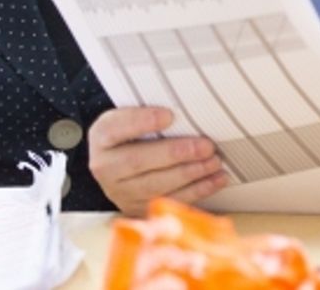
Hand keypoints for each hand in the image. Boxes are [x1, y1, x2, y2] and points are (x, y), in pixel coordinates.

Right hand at [88, 106, 227, 215]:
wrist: (121, 163)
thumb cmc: (135, 132)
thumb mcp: (132, 116)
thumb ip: (150, 112)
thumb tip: (184, 111)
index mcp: (102, 137)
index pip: (116, 128)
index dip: (142, 122)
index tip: (169, 116)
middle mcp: (105, 168)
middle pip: (138, 162)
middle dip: (176, 154)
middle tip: (206, 146)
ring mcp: (120, 193)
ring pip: (155, 186)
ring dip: (190, 174)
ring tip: (214, 162)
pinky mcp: (138, 208)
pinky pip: (169, 202)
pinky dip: (197, 191)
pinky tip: (216, 179)